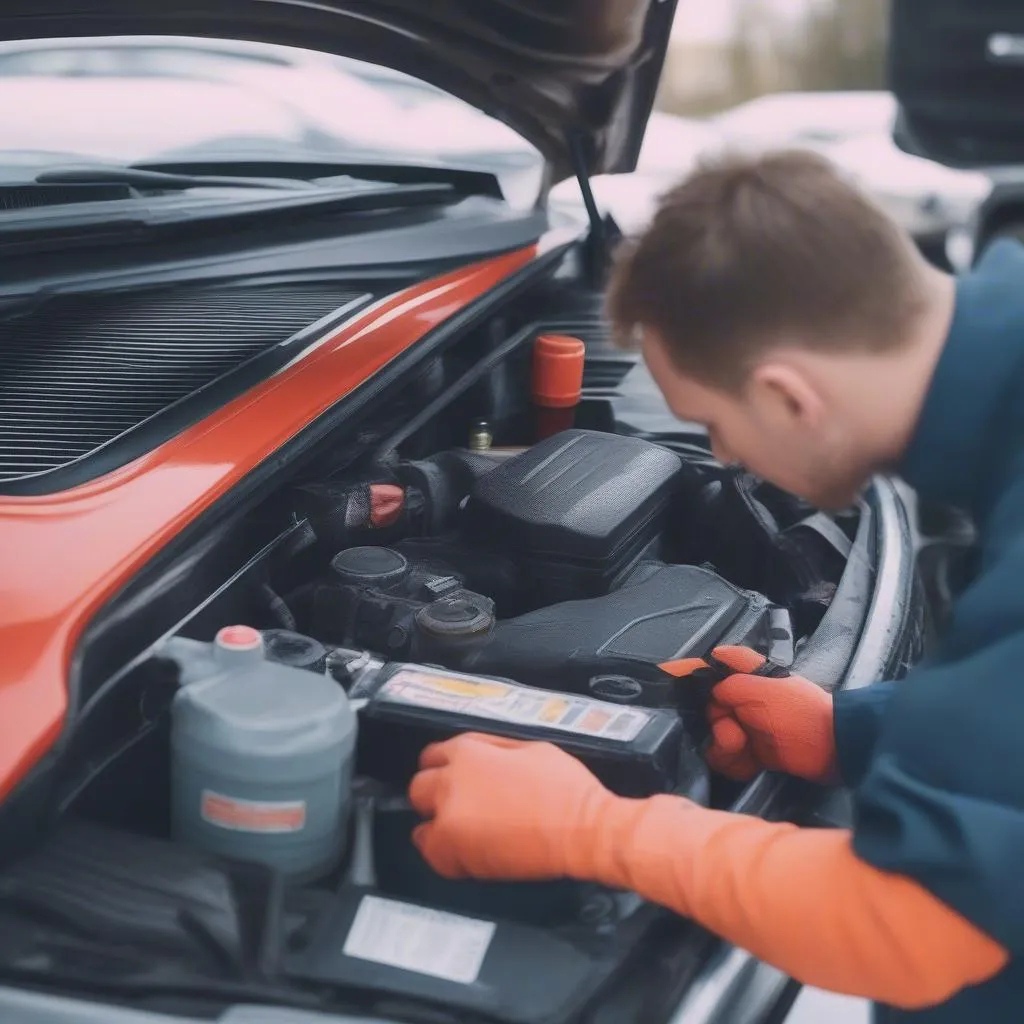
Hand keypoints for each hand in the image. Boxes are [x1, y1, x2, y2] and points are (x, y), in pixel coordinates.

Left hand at [407, 733, 617, 880]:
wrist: (583, 830)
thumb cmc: (566, 790)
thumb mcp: (531, 747)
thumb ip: (494, 748)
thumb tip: (481, 752)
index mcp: (469, 752)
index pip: (433, 754)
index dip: (444, 765)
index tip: (450, 773)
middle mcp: (451, 782)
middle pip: (420, 786)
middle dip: (434, 792)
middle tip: (456, 801)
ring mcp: (450, 820)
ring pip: (421, 820)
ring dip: (436, 821)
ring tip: (460, 828)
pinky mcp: (456, 853)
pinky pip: (430, 852)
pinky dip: (441, 851)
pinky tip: (461, 848)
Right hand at [673, 646, 836, 782]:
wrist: (833, 748)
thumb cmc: (796, 711)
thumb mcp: (758, 689)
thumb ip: (725, 687)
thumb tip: (710, 695)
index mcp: (744, 676)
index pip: (709, 667)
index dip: (689, 672)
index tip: (667, 676)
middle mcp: (741, 700)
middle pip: (705, 711)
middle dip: (715, 724)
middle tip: (734, 729)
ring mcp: (747, 728)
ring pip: (713, 739)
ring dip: (725, 748)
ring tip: (745, 748)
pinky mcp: (753, 754)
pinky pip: (728, 761)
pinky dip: (737, 764)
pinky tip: (751, 763)